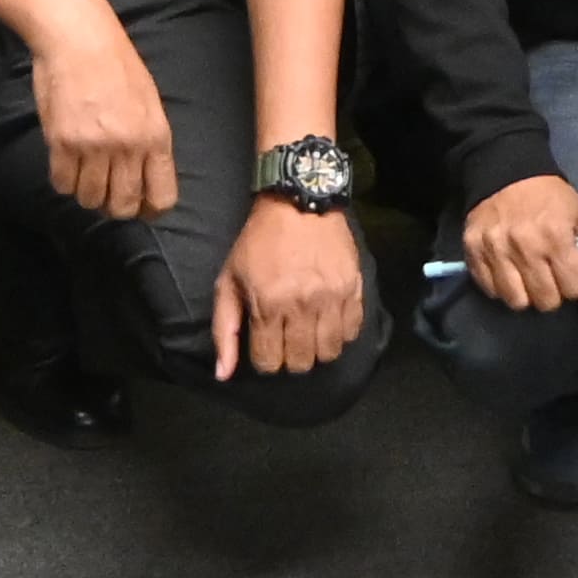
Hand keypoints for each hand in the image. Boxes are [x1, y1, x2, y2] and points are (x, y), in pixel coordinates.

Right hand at [28, 0, 180, 222]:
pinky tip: (66, 162)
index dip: (148, 208)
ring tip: (83, 172)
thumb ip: (150, 142)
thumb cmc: (116, 64)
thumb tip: (144, 178)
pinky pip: (62, 184)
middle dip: (113, 206)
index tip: (137, 203)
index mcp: (156, 136)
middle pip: (122, 207)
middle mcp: (128, 146)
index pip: (161, 198)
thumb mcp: (149, 102)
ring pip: (90, 200)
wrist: (79, 37)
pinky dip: (63, 180)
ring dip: (86, 192)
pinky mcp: (63, 142)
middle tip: (104, 190)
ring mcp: (94, 146)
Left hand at [212, 195, 367, 383]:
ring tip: (308, 334)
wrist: (299, 203)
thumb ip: (224, 330)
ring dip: (316, 349)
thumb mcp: (228, 280)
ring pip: (329, 352)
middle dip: (290, 358)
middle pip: (301, 362)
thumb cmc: (258, 243)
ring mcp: (332, 298)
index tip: (265, 345)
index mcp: (268, 304)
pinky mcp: (354, 288)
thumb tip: (223, 374)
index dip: (265, 360)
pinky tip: (328, 321)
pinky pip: (353, 331)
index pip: (269, 362)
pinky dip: (340, 334)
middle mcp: (302, 306)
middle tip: (286, 340)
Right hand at [459, 172, 577, 323]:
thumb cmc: (553, 201)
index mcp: (556, 235)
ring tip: (528, 274)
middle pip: (546, 301)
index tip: (571, 268)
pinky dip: (502, 286)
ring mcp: (495, 249)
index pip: (573, 288)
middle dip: (553, 292)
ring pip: (516, 302)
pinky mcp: (472, 251)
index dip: (576, 281)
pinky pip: (491, 291)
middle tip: (549, 272)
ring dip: (526, 293)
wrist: (507, 171)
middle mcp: (524, 244)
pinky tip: (508, 268)